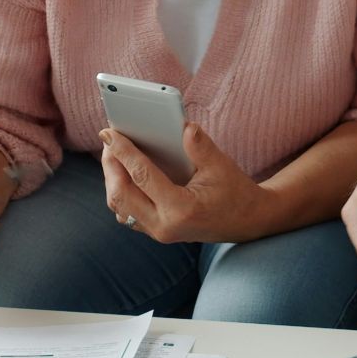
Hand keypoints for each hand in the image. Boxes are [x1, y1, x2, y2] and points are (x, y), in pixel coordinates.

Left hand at [100, 122, 271, 243]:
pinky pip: (127, 213)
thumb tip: (183, 126)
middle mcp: (164, 226)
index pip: (141, 176)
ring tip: (112, 154)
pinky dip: (120, 192)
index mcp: (180, 209)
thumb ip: (200, 146)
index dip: (123, 151)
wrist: (248, 222)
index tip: (109, 133)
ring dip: (112, 180)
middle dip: (110, 166)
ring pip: (119, 207)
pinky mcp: (156, 231)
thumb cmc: (236, 192)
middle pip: (120, 195)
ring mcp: (158, 232)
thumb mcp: (221, 165)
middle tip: (108, 142)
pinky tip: (122, 172)